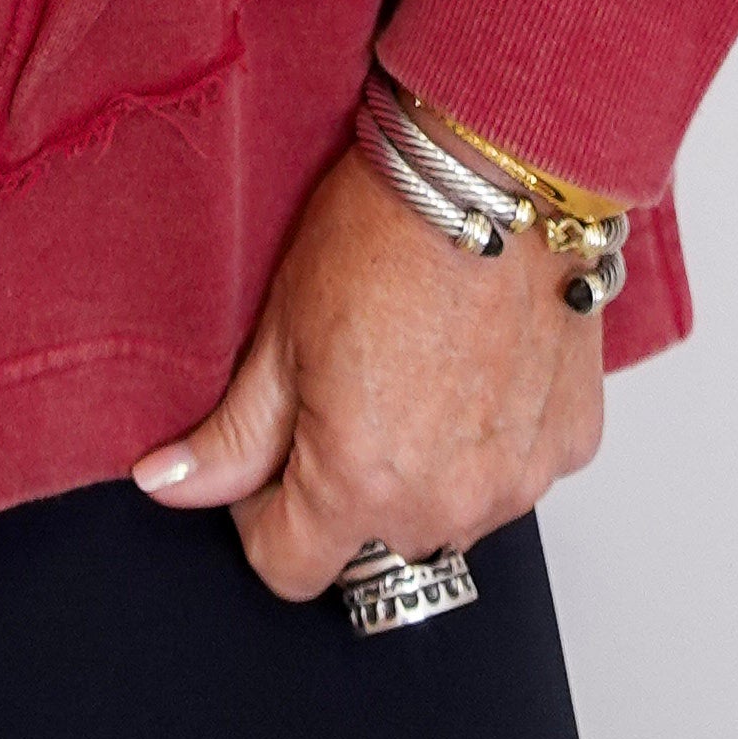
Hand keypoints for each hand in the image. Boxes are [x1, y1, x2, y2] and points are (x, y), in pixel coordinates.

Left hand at [131, 145, 605, 599]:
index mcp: (360, 483)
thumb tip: (167, 486)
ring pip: (446, 512)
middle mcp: (446, 503)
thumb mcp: (280, 329)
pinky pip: (511, 473)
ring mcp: (518, 479)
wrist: (493, 169)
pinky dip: (489, 440)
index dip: (261, 517)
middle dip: (345, 488)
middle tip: (344, 390)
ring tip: (413, 370)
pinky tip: (473, 365)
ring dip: (422, 470)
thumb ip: (229, 435)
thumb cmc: (385, 230)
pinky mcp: (570, 444)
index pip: (289, 569)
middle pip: (370, 543)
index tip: (268, 461)